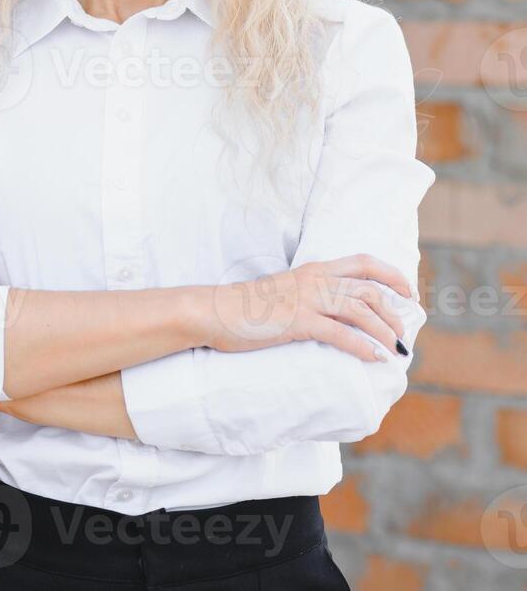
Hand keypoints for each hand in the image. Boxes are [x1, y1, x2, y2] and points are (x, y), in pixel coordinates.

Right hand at [199, 254, 416, 362]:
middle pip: (369, 290)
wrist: (212, 311)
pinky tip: (374, 358)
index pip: (363, 262)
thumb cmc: (242, 307)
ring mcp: (306, 300)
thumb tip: (326, 312)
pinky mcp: (298, 322)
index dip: (391, 275)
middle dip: (394, 312)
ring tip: (395, 350)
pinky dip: (362, 346)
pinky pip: (341, 334)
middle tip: (402, 333)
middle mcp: (314, 281)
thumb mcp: (281, 292)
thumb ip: (306, 295)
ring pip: (361, 311)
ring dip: (384, 332)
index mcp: (312, 270)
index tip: (407, 292)